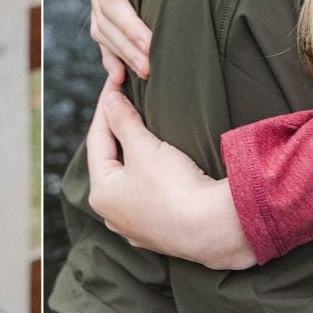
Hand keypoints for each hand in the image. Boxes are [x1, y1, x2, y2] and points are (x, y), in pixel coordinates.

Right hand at [83, 0, 183, 82]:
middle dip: (128, 47)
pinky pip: (103, 29)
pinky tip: (120, 74)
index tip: (152, 47)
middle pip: (105, 20)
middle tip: (153, 69)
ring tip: (145, 75)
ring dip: (121, 54)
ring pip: (103, 29)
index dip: (130, 28)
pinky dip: (110, 53)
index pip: (110, 2)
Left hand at [85, 80, 255, 268]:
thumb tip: (109, 100)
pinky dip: (151, 175)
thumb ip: (123, 120)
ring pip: (131, 180)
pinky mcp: (162, 231)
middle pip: (112, 160)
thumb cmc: (174, 188)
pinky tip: (161, 164)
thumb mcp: (144, 147)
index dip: (106, 106)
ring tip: (143, 128)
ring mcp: (137, 226)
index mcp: (101, 193)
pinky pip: (150, 195)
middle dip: (119, 130)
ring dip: (135, 153)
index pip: (97, 138)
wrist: (215, 228)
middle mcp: (113, 214)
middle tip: (126, 100)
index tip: (115, 81)